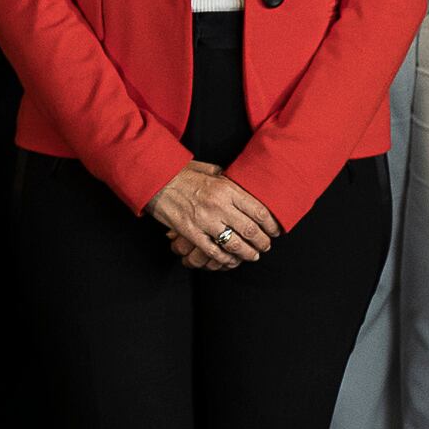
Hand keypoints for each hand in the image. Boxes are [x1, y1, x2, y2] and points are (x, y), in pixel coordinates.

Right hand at [145, 164, 279, 270]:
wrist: (154, 179)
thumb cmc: (180, 173)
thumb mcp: (208, 169)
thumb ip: (226, 178)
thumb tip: (241, 183)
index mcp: (226, 188)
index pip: (258, 210)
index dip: (271, 224)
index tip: (275, 231)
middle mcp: (218, 205)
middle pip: (250, 230)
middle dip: (262, 242)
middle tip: (266, 247)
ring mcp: (204, 220)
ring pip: (234, 244)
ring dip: (247, 253)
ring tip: (252, 256)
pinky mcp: (190, 231)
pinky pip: (212, 250)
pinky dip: (224, 258)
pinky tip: (230, 260)